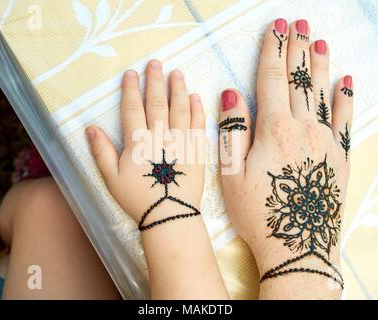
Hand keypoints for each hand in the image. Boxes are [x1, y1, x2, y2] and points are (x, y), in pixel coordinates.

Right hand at [86, 60, 204, 228]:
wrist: (170, 215)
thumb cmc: (138, 199)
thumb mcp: (112, 178)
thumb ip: (101, 151)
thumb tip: (90, 127)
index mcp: (138, 143)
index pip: (133, 109)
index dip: (131, 89)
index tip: (131, 73)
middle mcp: (160, 137)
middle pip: (157, 104)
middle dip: (155, 81)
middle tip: (156, 63)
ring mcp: (181, 142)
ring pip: (180, 109)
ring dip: (177, 90)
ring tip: (177, 73)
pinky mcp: (197, 151)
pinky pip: (198, 125)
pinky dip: (197, 110)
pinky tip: (195, 97)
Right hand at [219, 19, 351, 298]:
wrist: (298, 245)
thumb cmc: (260, 211)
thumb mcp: (232, 174)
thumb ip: (233, 131)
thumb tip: (231, 94)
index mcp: (275, 130)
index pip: (273, 80)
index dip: (273, 51)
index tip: (276, 27)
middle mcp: (303, 128)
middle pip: (300, 80)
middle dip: (297, 48)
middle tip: (298, 22)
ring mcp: (325, 141)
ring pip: (322, 93)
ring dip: (320, 64)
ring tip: (319, 40)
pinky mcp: (339, 156)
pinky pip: (344, 119)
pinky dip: (345, 98)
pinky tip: (346, 80)